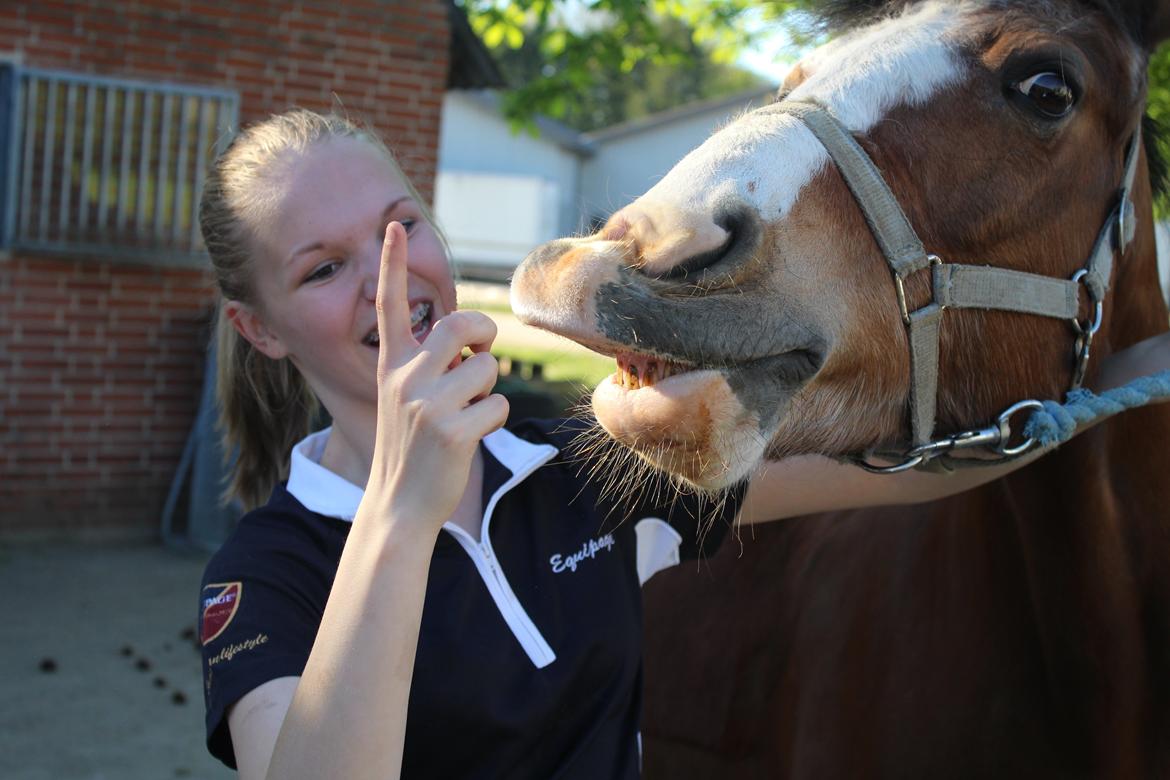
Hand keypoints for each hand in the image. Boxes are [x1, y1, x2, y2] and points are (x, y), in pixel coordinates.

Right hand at [362, 222, 508, 533]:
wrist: (399, 505)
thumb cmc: (412, 448)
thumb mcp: (405, 399)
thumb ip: (431, 365)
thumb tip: (475, 341)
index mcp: (391, 367)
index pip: (391, 307)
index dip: (393, 265)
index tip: (393, 227)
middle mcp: (404, 380)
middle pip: (460, 323)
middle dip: (485, 331)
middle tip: (484, 352)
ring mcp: (426, 406)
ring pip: (487, 368)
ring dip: (489, 389)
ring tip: (467, 414)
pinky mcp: (452, 432)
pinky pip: (497, 405)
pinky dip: (494, 420)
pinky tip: (471, 438)